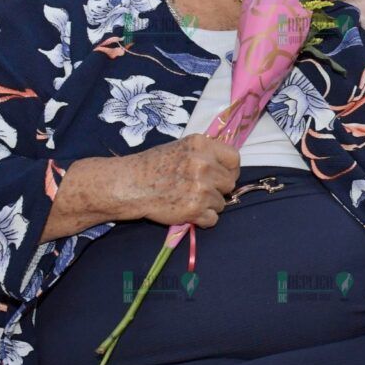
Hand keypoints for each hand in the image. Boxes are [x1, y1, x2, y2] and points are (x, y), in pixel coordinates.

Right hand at [125, 133, 239, 228]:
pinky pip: (212, 219)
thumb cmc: (152, 165)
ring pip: (221, 203)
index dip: (230, 170)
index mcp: (202, 145)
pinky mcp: (194, 209)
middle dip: (218, 189)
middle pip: (229, 183)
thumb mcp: (182, 147)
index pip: (234, 159)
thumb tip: (226, 167)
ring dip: (208, 205)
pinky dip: (202, 219)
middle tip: (201, 190)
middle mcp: (204, 164)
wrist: (130, 185)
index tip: (223, 176)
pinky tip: (188, 212)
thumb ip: (205, 154)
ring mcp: (201, 187)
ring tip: (189, 199)